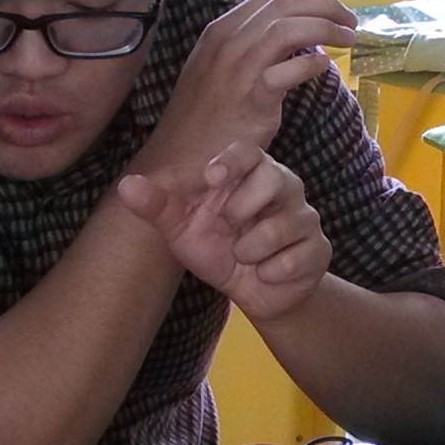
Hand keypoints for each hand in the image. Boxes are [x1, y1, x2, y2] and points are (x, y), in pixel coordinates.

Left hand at [115, 142, 329, 322]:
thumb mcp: (181, 230)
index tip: (210, 178)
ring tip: (245, 255)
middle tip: (229, 228)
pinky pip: (294, 260)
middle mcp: (283, 187)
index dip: (232, 161)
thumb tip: (126, 185)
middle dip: (240, 210)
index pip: (249, 152)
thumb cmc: (217, 250)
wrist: (253, 293)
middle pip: (273, 178)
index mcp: (250, 174)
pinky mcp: (318, 250)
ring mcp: (305, 218)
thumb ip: (157, 206)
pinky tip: (267, 272)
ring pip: (281, 225)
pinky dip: (271, 273)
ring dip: (251, 250)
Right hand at [133, 0, 352, 181]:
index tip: (331, 9)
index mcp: (220, 30)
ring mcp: (237, 69)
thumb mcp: (218, 70)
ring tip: (348, 40)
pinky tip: (324, 68)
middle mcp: (227, 42)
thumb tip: (291, 35)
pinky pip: (288, 71)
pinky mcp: (251, 99)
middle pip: (284, 5)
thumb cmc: (204, 117)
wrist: (178, 158)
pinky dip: (310, 65)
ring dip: (326, 29)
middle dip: (325, 6)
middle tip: (349, 21)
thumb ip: (249, 48)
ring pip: (289, 29)